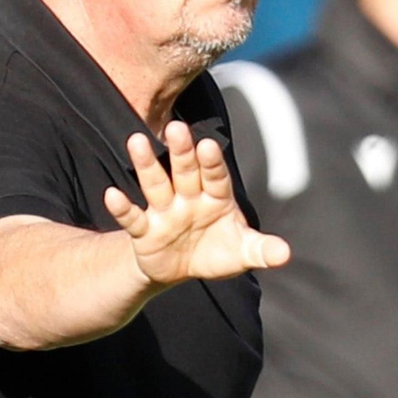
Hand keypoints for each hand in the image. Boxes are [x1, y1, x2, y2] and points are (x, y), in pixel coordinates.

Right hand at [106, 123, 289, 285]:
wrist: (181, 269)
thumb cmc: (216, 252)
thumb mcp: (241, 253)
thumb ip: (261, 250)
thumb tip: (285, 254)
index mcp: (215, 197)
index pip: (215, 176)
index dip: (211, 162)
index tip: (209, 146)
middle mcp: (188, 197)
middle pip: (184, 171)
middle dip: (181, 152)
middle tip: (176, 128)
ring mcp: (164, 211)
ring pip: (155, 183)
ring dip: (146, 164)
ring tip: (136, 141)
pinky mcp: (144, 230)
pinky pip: (133, 217)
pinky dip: (122, 208)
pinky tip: (112, 194)